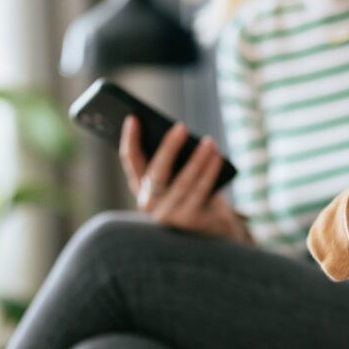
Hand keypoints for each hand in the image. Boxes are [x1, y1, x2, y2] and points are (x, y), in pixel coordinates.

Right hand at [119, 116, 249, 242]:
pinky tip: (218, 158)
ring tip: (209, 142)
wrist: (213, 230)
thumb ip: (175, 161)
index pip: (131, 161)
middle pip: (157, 173)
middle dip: (169, 148)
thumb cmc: (196, 196)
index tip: (133, 118)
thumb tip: (181, 136)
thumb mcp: (182, 178)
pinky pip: (200, 193)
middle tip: (181, 127)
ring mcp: (168, 216)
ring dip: (198, 159)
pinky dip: (210, 173)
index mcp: (143, 188)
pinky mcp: (189, 222)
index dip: (130, 139)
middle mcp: (150, 204)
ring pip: (183, 182)